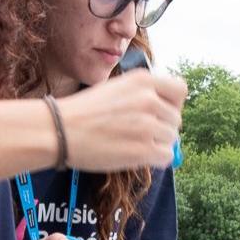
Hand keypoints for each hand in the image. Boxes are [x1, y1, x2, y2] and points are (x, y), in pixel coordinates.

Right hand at [60, 70, 185, 173]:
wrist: (59, 129)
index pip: (180, 90)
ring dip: (158, 143)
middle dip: (163, 127)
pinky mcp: (143, 149)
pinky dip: (156, 158)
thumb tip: (166, 112)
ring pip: (172, 138)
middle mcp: (148, 99)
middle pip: (176, 118)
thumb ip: (142, 95)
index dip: (173, 104)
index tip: (160, 112)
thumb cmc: (84, 111)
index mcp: (142, 80)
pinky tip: (138, 155)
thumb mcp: (115, 88)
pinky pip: (167, 155)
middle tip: (140, 133)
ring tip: (134, 143)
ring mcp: (147, 125)